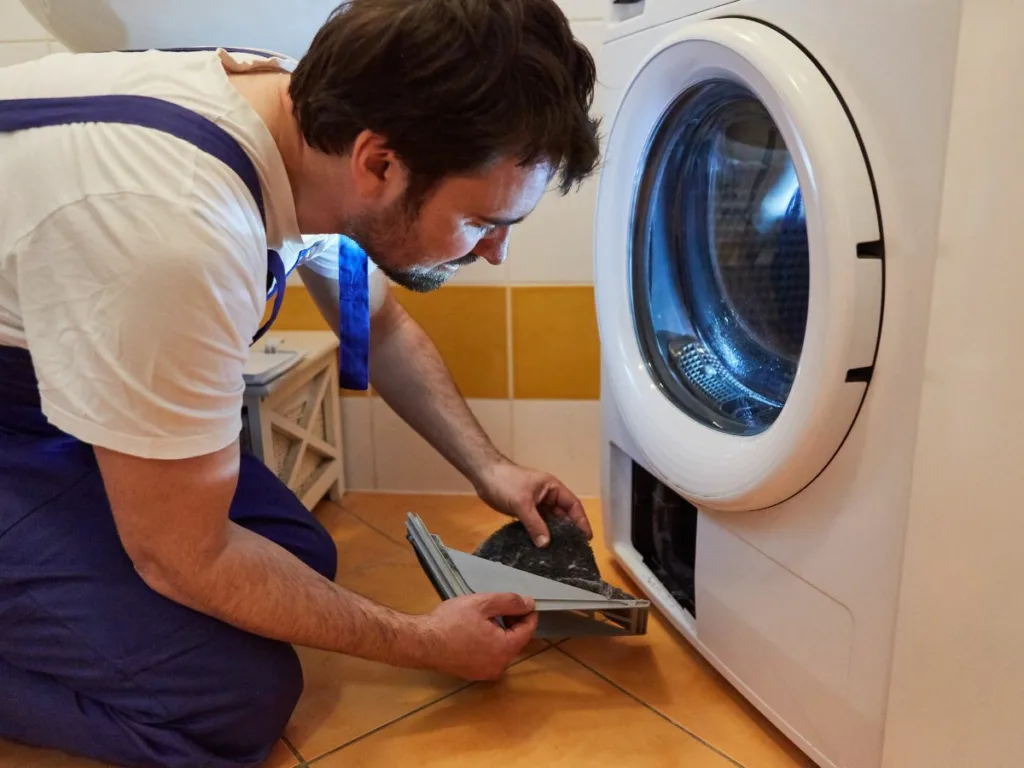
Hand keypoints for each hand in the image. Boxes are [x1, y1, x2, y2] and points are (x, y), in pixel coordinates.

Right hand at [419, 593, 538, 679]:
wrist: (422, 642)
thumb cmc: (451, 622)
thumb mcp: (483, 604)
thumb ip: (510, 602)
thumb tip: (529, 603)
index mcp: (505, 649)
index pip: (527, 630)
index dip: (527, 613)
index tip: (521, 601)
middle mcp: (499, 666)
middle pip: (516, 641)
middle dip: (512, 622)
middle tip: (498, 606)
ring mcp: (485, 673)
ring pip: (502, 649)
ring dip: (500, 632)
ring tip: (484, 617)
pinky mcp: (473, 674)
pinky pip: (489, 656)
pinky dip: (488, 643)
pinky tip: (474, 631)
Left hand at [473, 459, 591, 547]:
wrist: (483, 475)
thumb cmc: (505, 482)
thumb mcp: (522, 503)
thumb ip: (535, 523)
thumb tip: (546, 545)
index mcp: (552, 488)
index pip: (573, 505)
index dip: (581, 521)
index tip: (586, 538)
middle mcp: (547, 497)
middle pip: (562, 516)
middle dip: (567, 532)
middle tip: (573, 551)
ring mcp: (535, 505)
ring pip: (549, 522)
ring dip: (552, 535)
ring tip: (559, 554)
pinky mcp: (524, 512)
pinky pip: (536, 525)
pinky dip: (539, 535)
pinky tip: (540, 548)